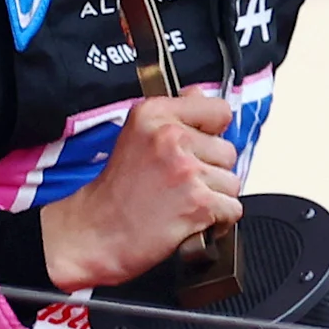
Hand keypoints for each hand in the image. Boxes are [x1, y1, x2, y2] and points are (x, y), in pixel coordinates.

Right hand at [37, 89, 240, 291]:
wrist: (95, 233)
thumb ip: (173, 115)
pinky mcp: (198, 203)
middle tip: (179, 185)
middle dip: (211, 171)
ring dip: (215, 198)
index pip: (218, 110)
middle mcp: (170, 137)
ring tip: (182, 203)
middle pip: (228, 151)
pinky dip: (218, 221)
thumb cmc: (115, 193)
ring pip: (232, 182)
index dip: (212, 133)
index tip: (197, 147)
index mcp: (154, 114)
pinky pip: (233, 209)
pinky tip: (192, 221)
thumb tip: (199, 95)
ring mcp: (186, 170)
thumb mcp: (136, 137)